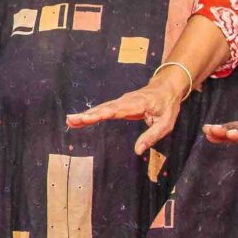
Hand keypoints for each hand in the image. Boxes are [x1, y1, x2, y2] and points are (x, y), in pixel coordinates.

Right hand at [66, 74, 188, 156]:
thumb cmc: (167, 106)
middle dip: (87, 115)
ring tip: (70, 121)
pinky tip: (81, 119)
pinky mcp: (119, 105)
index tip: (86, 118)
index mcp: (136, 104)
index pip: (116, 110)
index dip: (100, 114)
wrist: (167, 87)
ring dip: (86, 114)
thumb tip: (137, 150)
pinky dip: (92, 114)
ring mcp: (121, 101)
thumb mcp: (166, 123)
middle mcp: (125, 101)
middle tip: (70, 121)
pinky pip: (104, 109)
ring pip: (101, 108)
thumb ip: (151, 136)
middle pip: (104, 108)